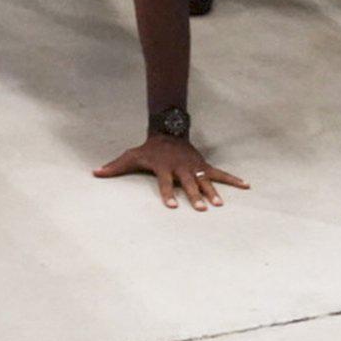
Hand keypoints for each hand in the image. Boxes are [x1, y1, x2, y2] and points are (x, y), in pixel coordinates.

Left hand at [95, 132, 247, 209]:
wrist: (168, 131)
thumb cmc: (148, 149)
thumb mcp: (131, 156)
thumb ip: (115, 167)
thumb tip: (94, 173)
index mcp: (164, 168)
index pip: (165, 183)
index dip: (167, 194)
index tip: (172, 206)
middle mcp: (180, 168)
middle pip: (188, 184)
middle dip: (194, 196)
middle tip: (202, 209)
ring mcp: (193, 167)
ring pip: (204, 181)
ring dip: (212, 192)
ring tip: (219, 205)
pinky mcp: (203, 165)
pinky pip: (220, 173)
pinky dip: (233, 179)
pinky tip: (246, 185)